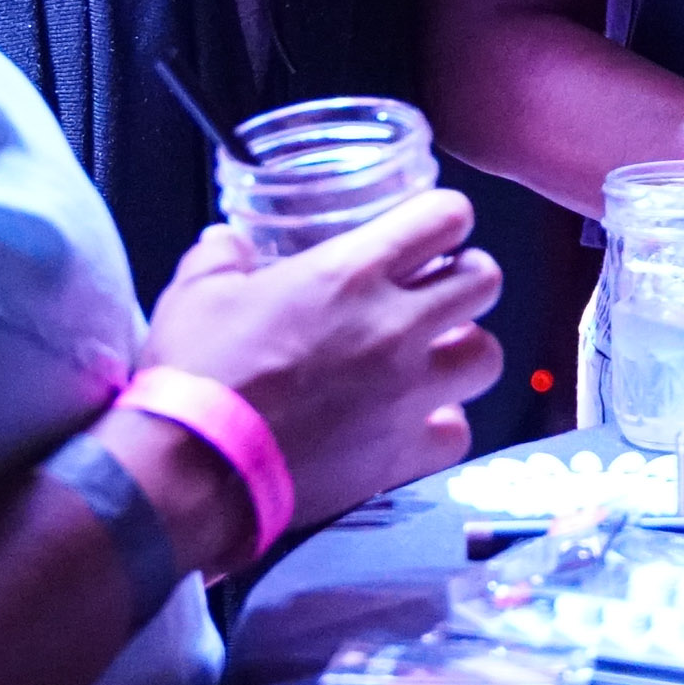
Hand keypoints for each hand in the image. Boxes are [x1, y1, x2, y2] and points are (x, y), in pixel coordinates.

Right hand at [136, 192, 502, 549]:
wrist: (197, 468)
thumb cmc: (197, 369)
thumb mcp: (195, 291)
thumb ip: (222, 254)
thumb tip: (230, 241)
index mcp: (351, 272)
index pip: (446, 216)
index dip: (444, 217)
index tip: (427, 232)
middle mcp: (397, 326)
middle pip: (485, 281)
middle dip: (466, 278)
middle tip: (436, 291)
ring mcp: (409, 393)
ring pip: (487, 357)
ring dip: (464, 352)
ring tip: (433, 358)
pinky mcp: (405, 454)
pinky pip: (458, 432)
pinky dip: (441, 426)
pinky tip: (413, 422)